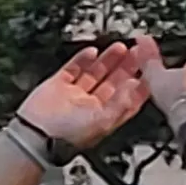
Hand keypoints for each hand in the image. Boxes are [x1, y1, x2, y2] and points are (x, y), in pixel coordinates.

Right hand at [17, 43, 151, 147]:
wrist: (35, 136)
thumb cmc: (67, 137)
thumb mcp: (103, 122)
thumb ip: (122, 102)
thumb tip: (136, 85)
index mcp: (106, 116)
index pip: (128, 97)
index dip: (139, 83)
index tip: (150, 69)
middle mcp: (91, 105)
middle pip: (114, 82)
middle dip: (127, 66)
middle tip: (138, 51)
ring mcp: (75, 94)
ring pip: (95, 73)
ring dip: (108, 60)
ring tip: (120, 47)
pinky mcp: (58, 85)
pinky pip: (73, 68)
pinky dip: (82, 59)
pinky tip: (92, 51)